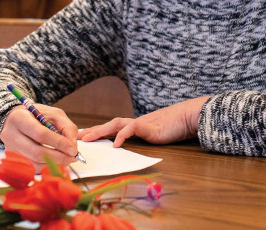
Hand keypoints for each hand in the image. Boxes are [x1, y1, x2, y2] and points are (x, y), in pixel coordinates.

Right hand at [0, 104, 79, 169]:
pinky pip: (32, 167)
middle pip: (36, 152)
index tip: (73, 149)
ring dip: (54, 163)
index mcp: (20, 118)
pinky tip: (55, 160)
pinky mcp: (13, 159)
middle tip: (72, 157)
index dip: (59, 143)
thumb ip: (66, 128)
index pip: (40, 134)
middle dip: (58, 157)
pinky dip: (47, 166)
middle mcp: (11, 135)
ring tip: (66, 158)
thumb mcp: (54, 114)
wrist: (17, 120)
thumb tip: (72, 147)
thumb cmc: (37, 115)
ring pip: (35, 163)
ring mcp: (10, 149)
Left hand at [78, 96, 208, 147]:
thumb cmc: (174, 127)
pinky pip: (131, 129)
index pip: (112, 127)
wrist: (188, 117)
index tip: (84, 136)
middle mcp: (135, 122)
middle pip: (109, 125)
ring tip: (89, 138)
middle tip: (77, 138)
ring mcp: (141, 123)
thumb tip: (133, 148)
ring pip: (115, 124)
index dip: (98, 131)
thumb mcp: (154, 135)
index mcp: (135, 125)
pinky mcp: (148, 126)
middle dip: (93, 131)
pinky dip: (122, 136)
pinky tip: (116, 144)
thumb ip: (144, 138)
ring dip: (101, 131)